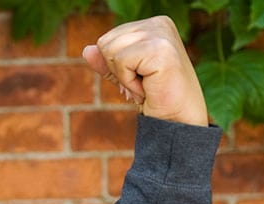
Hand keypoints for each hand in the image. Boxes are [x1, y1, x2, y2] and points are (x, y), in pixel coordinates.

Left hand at [82, 16, 208, 126]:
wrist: (176, 120)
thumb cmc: (156, 97)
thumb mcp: (126, 76)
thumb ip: (108, 62)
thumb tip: (87, 50)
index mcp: (153, 24)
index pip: (108, 38)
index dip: (116, 65)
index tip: (140, 77)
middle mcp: (159, 23)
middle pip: (105, 43)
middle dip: (117, 70)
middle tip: (143, 83)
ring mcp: (161, 34)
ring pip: (109, 51)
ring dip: (124, 77)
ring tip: (147, 85)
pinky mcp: (161, 49)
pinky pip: (121, 62)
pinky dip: (129, 82)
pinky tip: (149, 88)